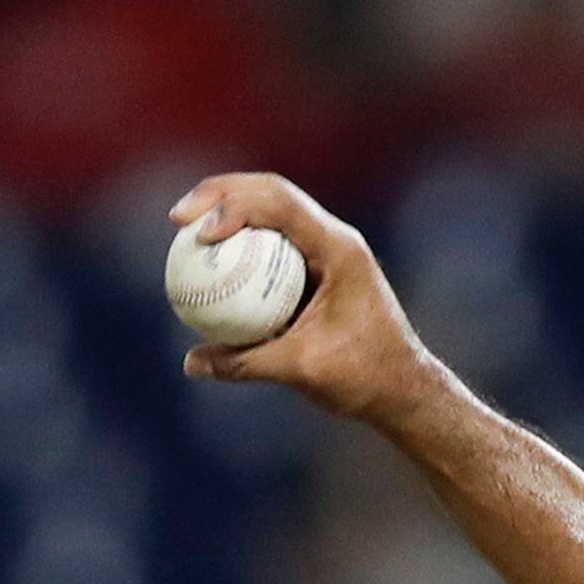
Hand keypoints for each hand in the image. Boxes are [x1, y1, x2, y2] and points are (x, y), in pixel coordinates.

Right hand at [171, 173, 443, 430]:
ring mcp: (328, 251)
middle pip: (270, 192)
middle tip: (178, 218)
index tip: (200, 233)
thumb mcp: (302, 369)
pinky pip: (274, 246)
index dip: (233, 205)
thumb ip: (246, 363)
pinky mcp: (320, 270)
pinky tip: (209, 264)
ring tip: (185, 228)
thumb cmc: (365, 378)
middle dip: (220, 194)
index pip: (280, 204)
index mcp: (340, 250)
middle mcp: (335, 240)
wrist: (405, 391)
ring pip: (271, 212)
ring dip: (229, 211)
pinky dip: (242, 247)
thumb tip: (192, 363)